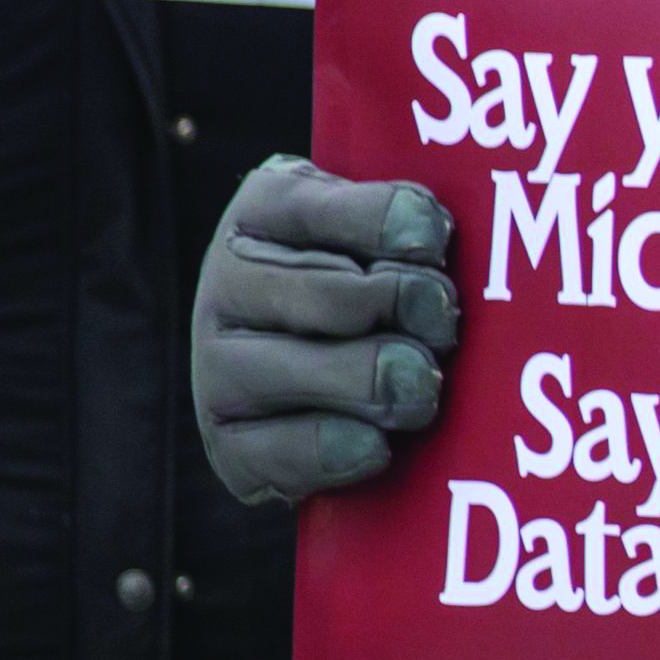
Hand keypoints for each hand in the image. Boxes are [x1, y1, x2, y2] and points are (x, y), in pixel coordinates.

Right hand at [192, 161, 460, 503]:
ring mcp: (216, 365)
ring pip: (310, 371)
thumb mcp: (376, 225)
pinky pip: (284, 451)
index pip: (326, 207)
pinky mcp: (226, 443)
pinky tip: (377, 444)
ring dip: (382, 384)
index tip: (436, 242)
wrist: (307, 369)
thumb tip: (434, 234)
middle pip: (334, 297)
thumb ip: (405, 218)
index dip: (394, 224)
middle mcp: (226, 282)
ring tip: (421, 388)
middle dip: (408, 309)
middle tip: (444, 326)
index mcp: (266, 209)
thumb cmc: (365, 277)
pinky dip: (340, 450)